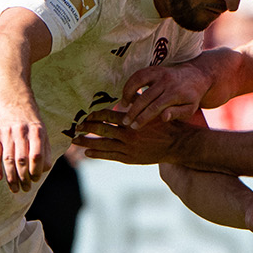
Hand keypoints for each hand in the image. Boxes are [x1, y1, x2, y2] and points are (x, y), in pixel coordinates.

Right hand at [0, 117, 49, 191]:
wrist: (15, 106)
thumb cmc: (32, 126)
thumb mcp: (43, 135)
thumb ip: (45, 153)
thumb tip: (42, 172)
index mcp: (36, 131)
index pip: (36, 156)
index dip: (36, 171)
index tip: (35, 179)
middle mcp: (21, 131)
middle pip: (21, 159)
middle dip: (23, 178)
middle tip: (25, 189)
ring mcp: (6, 132)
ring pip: (8, 159)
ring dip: (11, 177)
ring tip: (15, 188)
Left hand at [75, 109, 192, 164]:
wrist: (178, 144)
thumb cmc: (166, 125)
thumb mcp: (153, 110)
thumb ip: (139, 104)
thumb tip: (128, 93)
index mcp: (132, 120)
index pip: (107, 115)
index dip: (93, 115)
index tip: (84, 115)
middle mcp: (128, 134)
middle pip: (101, 129)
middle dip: (86, 128)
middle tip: (75, 126)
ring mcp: (128, 148)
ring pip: (102, 144)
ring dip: (86, 142)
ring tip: (75, 140)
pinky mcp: (130, 158)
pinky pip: (110, 156)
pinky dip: (98, 153)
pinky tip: (88, 152)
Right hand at [120, 60, 213, 125]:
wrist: (196, 75)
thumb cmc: (191, 97)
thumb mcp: (190, 109)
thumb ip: (177, 113)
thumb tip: (163, 117)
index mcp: (175, 94)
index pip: (155, 107)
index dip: (143, 117)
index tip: (134, 126)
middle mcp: (166, 82)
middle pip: (145, 97)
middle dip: (133, 111)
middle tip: (125, 121)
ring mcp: (159, 73)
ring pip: (138, 82)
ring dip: (128, 93)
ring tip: (123, 106)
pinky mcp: (154, 69)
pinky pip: (138, 74)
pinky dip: (130, 84)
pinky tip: (126, 94)